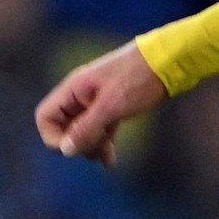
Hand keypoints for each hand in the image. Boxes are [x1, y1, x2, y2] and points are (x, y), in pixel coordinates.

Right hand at [35, 41, 168, 165]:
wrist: (173, 58)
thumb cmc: (140, 77)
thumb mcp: (112, 105)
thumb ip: (87, 127)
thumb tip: (65, 150)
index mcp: (74, 88)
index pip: (46, 117)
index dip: (53, 136)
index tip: (73, 146)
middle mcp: (82, 94)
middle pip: (65, 126)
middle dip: (77, 142)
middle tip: (97, 150)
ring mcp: (98, 99)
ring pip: (85, 129)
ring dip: (92, 145)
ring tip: (107, 158)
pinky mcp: (116, 104)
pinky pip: (101, 127)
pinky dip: (104, 142)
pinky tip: (110, 160)